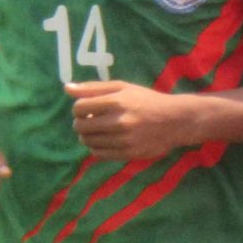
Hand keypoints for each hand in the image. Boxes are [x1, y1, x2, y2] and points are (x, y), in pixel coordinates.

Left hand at [65, 81, 197, 160]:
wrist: (176, 120)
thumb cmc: (146, 100)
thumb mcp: (123, 87)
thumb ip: (93, 88)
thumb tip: (66, 88)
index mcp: (118, 101)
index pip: (79, 108)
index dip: (78, 109)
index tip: (86, 109)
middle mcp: (120, 121)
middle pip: (80, 126)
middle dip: (80, 123)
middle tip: (89, 120)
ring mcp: (124, 140)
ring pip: (88, 141)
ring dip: (87, 135)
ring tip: (98, 130)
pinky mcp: (128, 153)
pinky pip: (98, 154)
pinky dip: (95, 147)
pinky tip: (104, 140)